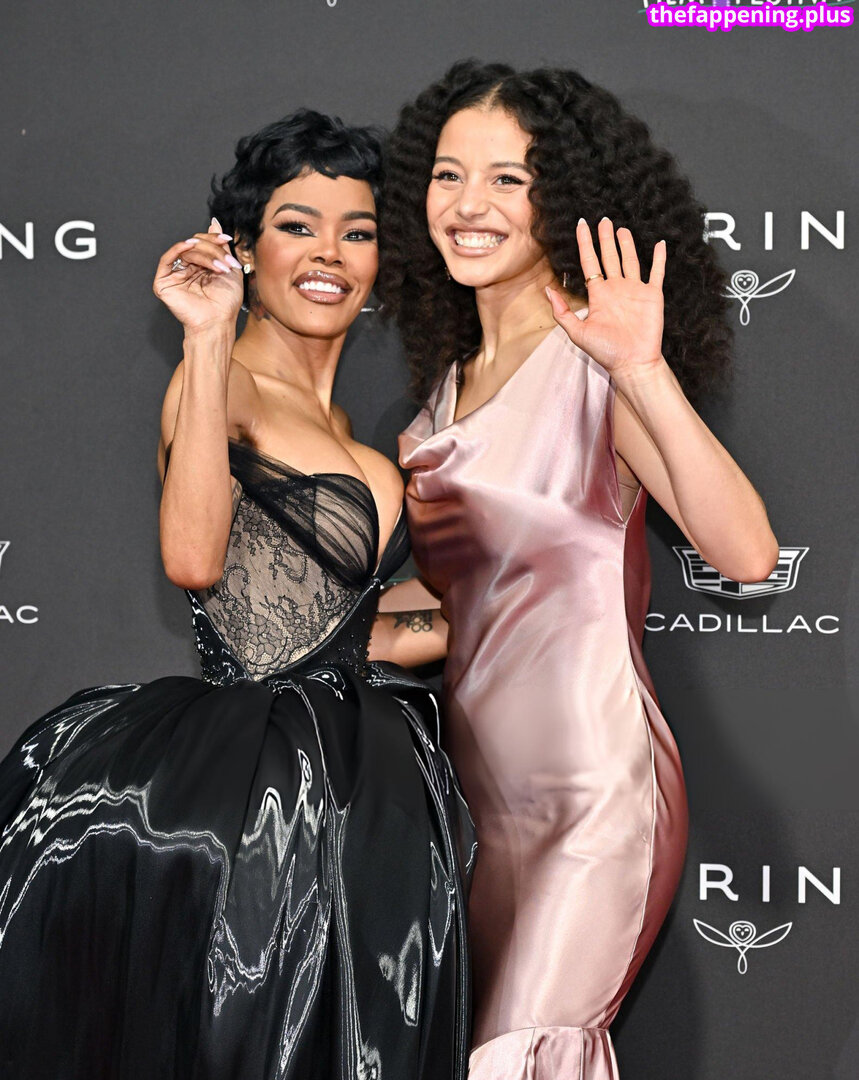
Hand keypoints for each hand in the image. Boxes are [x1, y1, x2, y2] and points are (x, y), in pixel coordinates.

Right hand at [153, 217, 243, 333]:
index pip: (202, 244)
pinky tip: (190, 246)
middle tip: (227, 262)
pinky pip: (167, 259)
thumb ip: (220, 246)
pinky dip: (178, 248)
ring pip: (185, 251)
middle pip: (195, 245)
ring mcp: (174, 276)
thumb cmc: (226, 303)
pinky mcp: (164, 282)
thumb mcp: (229, 268)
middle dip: (212, 250)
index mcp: (200, 267)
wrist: (218, 322)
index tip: (227, 239)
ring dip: (204, 255)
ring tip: (220, 268)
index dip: (213, 239)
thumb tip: (214, 223)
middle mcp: (186, 269)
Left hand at [546, 218, 666, 382]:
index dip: (585, 244)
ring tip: (621, 228)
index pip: (589, 262)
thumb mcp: (578, 332)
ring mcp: (635, 290)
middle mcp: (616, 289)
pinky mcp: (652, 295)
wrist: (632, 363)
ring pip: (630, 260)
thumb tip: (547, 290)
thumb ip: (562, 312)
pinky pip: (656, 272)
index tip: (581, 225)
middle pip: (609, 257)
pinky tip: (660, 244)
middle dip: (605, 239)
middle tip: (603, 220)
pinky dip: (659, 258)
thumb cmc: (606, 351)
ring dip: (626, 244)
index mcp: (599, 295)